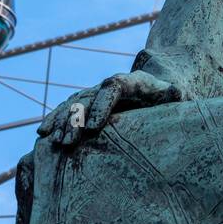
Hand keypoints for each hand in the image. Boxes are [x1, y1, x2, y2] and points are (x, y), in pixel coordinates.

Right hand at [37, 71, 182, 148]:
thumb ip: (176, 94)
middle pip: (90, 96)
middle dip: (77, 118)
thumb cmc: (174, 98)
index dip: (102, 105)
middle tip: (68, 142)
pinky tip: (42, 133)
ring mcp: (99, 94)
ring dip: (63, 121)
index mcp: (135, 81)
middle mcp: (112, 85)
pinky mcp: (91, 106)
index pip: (115, 87)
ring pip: (75, 103)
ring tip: (53, 140)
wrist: (163, 86)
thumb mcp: (180, 95)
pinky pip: (69, 110)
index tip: (93, 127)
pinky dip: (55, 119)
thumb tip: (176, 92)